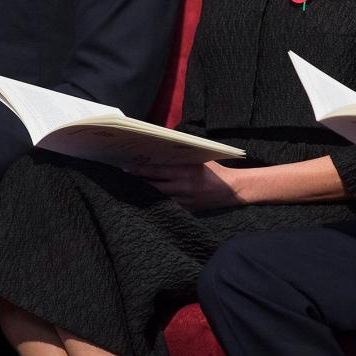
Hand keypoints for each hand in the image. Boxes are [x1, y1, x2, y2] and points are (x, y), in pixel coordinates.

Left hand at [128, 161, 244, 210]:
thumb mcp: (199, 158)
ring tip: (132, 187)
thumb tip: (163, 145)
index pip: (157, 172)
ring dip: (145, 193)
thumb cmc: (214, 170)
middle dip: (138, 181)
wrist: (231, 190)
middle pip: (153, 186)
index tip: (127, 168)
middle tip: (124, 177)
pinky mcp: (186, 209)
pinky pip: (167, 205)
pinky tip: (148, 198)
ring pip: (158, 198)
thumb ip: (182, 155)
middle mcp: (182, 187)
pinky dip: (157, 201)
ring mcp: (183, 200)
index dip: (140, 171)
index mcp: (185, 171)